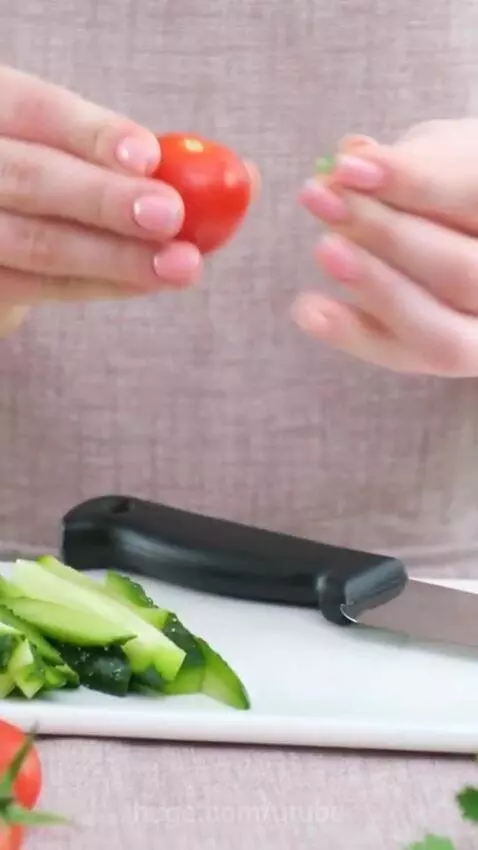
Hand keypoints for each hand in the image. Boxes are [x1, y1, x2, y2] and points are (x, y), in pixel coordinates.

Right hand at [0, 66, 203, 332]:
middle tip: (172, 217)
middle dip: (107, 200)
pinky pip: (45, 288)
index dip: (95, 135)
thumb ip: (145, 158)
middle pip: (33, 180)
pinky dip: (103, 285)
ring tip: (181, 265)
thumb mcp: (81, 148)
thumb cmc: (56, 176)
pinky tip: (148, 282)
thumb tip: (247, 176)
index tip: (150, 157)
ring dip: (116, 257)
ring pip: (38, 245)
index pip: (38, 111)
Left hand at [293, 122, 477, 376]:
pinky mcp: (449, 359)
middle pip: (463, 272)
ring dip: (372, 287)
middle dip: (385, 235)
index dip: (415, 183)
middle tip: (322, 199)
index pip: (476, 199)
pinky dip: (352, 334)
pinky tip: (309, 309)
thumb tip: (353, 157)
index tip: (348, 166)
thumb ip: (412, 162)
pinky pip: (403, 357)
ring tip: (323, 248)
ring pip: (441, 333)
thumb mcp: (447, 158)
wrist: (471, 238)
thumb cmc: (458, 189)